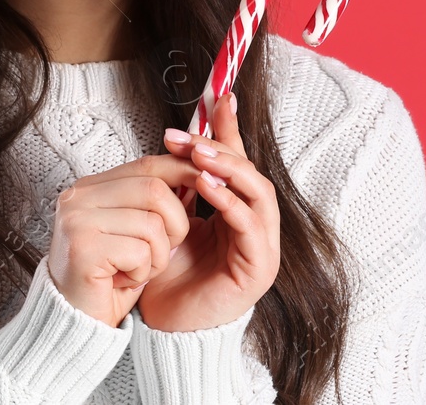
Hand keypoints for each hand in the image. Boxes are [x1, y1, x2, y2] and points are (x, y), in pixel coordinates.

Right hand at [46, 153, 201, 327]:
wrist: (76, 323)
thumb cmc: (110, 276)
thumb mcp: (138, 231)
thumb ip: (159, 202)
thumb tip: (200, 172)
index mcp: (91, 187)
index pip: (148, 165)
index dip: (182, 172)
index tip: (208, 184)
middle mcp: (78, 197)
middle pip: (155, 189)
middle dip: (176, 224)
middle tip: (161, 251)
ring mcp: (77, 221)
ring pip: (152, 223)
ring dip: (158, 254)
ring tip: (138, 269)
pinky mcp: (82, 250)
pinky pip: (139, 252)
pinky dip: (143, 272)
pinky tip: (123, 281)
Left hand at [139, 90, 281, 331]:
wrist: (163, 327)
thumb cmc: (167, 275)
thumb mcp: (172, 217)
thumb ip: (182, 183)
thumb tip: (178, 140)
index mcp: (238, 213)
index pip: (239, 163)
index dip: (230, 131)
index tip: (218, 98)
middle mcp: (257, 227)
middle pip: (252, 174)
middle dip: (221, 148)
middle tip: (188, 136)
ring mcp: (262, 248)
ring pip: (259, 195)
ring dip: (230, 171)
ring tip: (199, 157)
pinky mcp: (258, 268)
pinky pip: (250, 227)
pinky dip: (231, 203)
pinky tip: (206, 189)